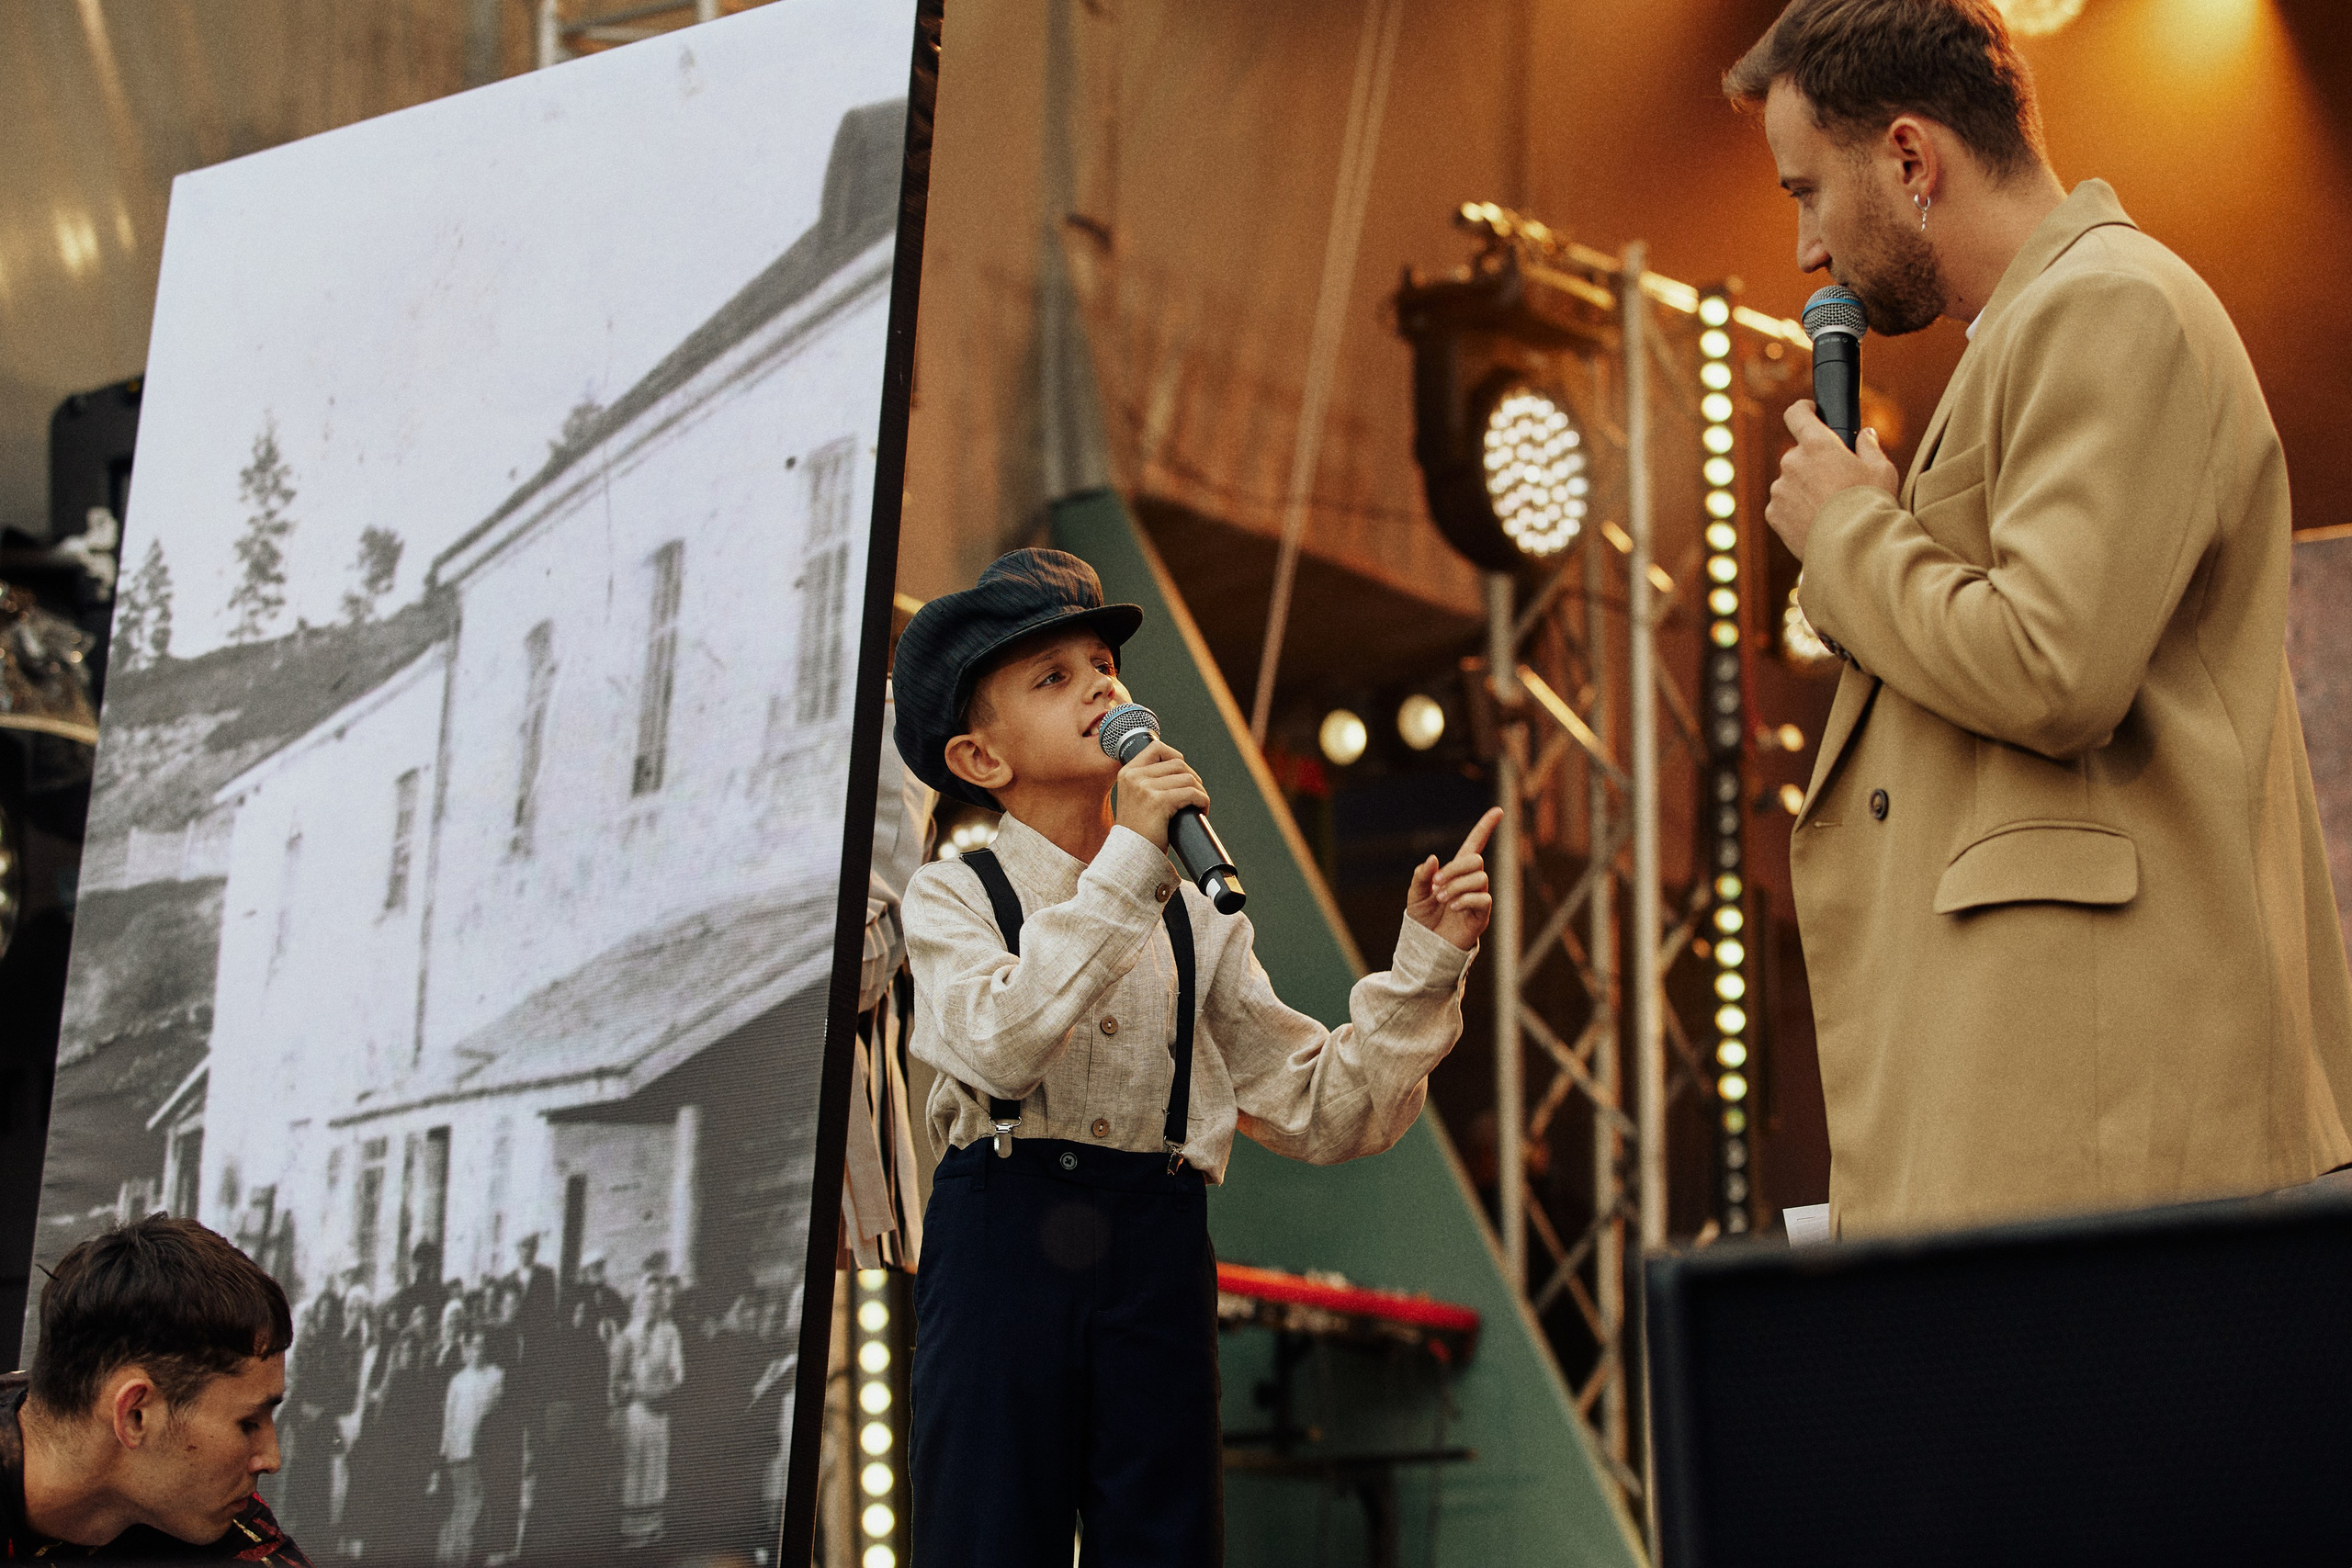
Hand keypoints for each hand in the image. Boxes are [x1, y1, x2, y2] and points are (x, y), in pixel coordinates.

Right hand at [1114, 739, 1209, 849]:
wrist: (1131, 856)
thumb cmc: (1138, 831)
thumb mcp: (1135, 799)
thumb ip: (1147, 781)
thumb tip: (1179, 767)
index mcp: (1127, 772)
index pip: (1156, 747)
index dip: (1175, 756)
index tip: (1183, 772)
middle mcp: (1134, 776)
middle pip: (1177, 763)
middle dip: (1192, 778)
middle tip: (1194, 796)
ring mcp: (1145, 787)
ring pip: (1187, 777)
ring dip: (1199, 791)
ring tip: (1198, 805)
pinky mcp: (1158, 801)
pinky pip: (1191, 793)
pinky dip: (1202, 801)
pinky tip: (1201, 811)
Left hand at [1407, 808, 1502, 950]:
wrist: (1427, 946)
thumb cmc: (1423, 919)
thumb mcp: (1416, 894)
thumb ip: (1422, 876)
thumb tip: (1433, 859)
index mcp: (1456, 871)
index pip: (1475, 844)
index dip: (1486, 827)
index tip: (1498, 811)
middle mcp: (1471, 881)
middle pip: (1475, 860)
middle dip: (1454, 869)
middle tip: (1437, 884)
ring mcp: (1478, 897)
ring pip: (1480, 878)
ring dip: (1456, 886)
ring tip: (1441, 899)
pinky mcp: (1482, 914)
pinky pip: (1483, 898)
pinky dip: (1465, 899)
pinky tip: (1452, 907)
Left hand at [1766, 400, 1899, 561]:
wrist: (1853, 548)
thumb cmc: (1871, 505)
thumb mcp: (1882, 470)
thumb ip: (1869, 447)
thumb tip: (1864, 434)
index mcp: (1817, 444)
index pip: (1796, 414)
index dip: (1803, 410)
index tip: (1810, 412)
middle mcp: (1792, 462)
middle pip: (1799, 454)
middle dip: (1814, 462)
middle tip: (1837, 481)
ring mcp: (1779, 489)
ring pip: (1790, 481)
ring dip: (1804, 487)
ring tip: (1829, 507)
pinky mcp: (1773, 513)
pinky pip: (1783, 504)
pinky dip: (1795, 509)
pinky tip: (1817, 521)